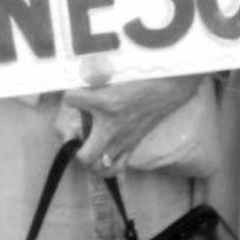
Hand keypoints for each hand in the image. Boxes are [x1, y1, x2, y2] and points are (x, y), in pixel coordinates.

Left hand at [62, 74, 201, 176]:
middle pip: (84, 155)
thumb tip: (78, 78)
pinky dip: (105, 165)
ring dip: (89, 158)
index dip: (70, 95)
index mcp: (105, 104)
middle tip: (76, 133)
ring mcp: (123, 140)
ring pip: (98, 166)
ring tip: (87, 145)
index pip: (71, 100)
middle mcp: (112, 127)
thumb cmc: (142, 76)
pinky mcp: (133, 145)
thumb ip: (92, 76)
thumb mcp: (113, 71)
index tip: (74, 92)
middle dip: (75, 147)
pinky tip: (101, 155)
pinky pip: (116, 167)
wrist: (169, 87)